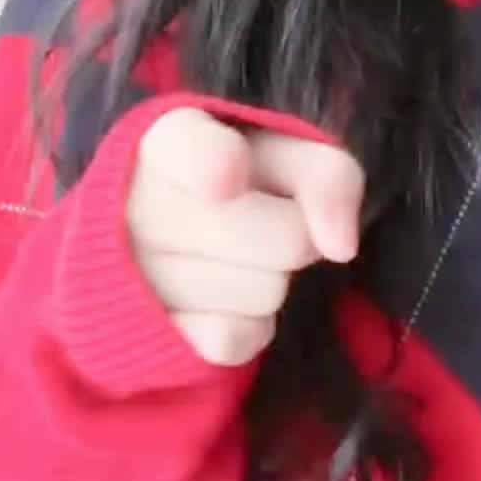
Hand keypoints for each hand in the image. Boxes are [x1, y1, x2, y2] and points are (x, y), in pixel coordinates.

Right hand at [126, 108, 363, 364]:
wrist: (163, 242)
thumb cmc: (237, 183)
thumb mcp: (283, 154)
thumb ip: (326, 175)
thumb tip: (342, 245)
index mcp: (169, 141)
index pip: (192, 152)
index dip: (216, 166)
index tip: (228, 179)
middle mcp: (138, 206)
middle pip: (286, 238)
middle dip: (298, 233)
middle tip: (268, 219)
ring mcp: (139, 277)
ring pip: (268, 291)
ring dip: (273, 277)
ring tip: (236, 255)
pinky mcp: (152, 336)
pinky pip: (238, 339)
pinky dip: (250, 325)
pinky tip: (224, 298)